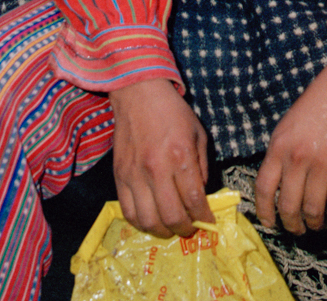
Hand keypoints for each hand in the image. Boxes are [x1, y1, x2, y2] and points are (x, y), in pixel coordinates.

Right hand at [109, 77, 213, 237]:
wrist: (139, 95)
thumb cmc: (173, 112)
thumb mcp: (198, 133)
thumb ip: (201, 166)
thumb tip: (200, 195)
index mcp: (180, 156)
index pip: (194, 199)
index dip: (203, 217)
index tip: (208, 222)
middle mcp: (156, 169)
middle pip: (171, 216)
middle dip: (185, 229)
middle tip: (190, 229)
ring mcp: (135, 175)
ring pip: (147, 221)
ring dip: (162, 231)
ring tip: (171, 227)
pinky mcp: (119, 177)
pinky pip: (128, 212)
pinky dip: (140, 223)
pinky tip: (151, 219)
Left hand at [255, 54, 326, 233]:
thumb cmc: (318, 103)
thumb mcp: (289, 124)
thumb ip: (282, 152)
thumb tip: (278, 184)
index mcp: (279, 146)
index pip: (263, 188)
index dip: (264, 212)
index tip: (269, 223)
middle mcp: (297, 159)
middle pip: (288, 205)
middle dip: (290, 224)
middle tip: (295, 229)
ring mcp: (322, 165)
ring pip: (312, 209)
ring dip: (313, 222)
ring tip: (315, 224)